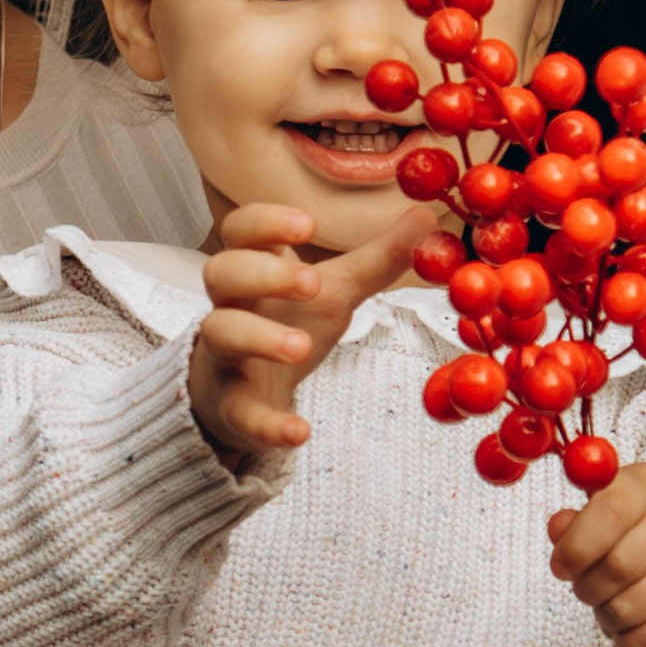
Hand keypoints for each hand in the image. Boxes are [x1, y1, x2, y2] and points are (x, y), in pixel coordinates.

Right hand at [189, 203, 422, 459]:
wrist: (243, 396)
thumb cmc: (287, 326)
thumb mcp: (334, 292)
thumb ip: (376, 259)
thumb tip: (425, 215)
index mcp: (255, 269)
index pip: (242, 230)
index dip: (266, 222)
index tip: (308, 225)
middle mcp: (231, 306)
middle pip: (220, 272)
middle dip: (264, 273)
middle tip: (313, 282)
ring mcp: (225, 356)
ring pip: (221, 334)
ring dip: (259, 337)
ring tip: (302, 346)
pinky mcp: (230, 406)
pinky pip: (240, 413)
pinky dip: (267, 423)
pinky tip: (300, 431)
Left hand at [548, 462, 645, 646]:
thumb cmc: (638, 535)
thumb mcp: (607, 512)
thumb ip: (576, 521)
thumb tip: (558, 527)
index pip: (612, 511)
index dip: (576, 544)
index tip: (561, 566)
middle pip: (617, 567)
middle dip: (586, 586)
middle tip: (584, 587)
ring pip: (626, 609)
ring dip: (604, 614)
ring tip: (610, 602)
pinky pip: (642, 641)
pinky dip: (623, 639)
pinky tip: (631, 621)